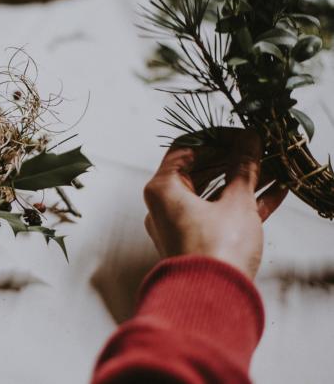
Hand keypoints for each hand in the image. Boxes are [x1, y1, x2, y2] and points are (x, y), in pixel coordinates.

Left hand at [143, 128, 287, 278]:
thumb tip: (249, 142)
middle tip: (262, 150)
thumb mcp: (236, 202)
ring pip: (213, 192)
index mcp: (162, 189)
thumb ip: (244, 169)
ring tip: (274, 168)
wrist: (211, 302)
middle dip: (235, 159)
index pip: (185, 148)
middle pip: (200, 170)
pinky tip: (275, 193)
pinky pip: (219, 214)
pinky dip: (242, 203)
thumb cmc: (215, 250)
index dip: (216, 137)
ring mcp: (178, 225)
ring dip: (243, 180)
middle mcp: (163, 205)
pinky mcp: (195, 242)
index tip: (244, 135)